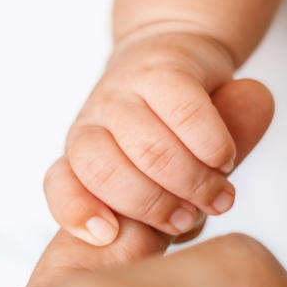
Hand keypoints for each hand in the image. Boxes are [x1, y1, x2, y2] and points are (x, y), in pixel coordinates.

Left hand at [45, 32, 245, 245]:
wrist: (180, 52)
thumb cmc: (167, 130)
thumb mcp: (154, 177)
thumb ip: (157, 206)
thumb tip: (183, 224)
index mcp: (81, 153)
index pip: (62, 184)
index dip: (78, 211)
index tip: (108, 234)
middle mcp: (94, 120)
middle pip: (107, 172)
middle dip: (154, 205)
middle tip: (190, 218)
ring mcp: (124, 91)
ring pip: (149, 149)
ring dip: (191, 182)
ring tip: (219, 196)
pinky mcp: (163, 68)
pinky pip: (186, 114)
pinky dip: (211, 146)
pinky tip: (224, 159)